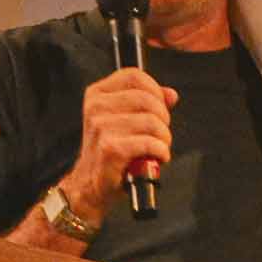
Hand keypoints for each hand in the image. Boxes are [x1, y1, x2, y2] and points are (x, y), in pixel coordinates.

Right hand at [61, 69, 178, 222]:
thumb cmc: (110, 153)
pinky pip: (150, 143)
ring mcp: (101, 127)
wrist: (90, 185)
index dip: (155, 91)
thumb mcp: (126, 121)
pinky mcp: (110, 149)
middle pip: (147, 99)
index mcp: (97, 94)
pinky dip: (161, 153)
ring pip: (152, 122)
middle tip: (160, 135)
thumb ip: (149, 104)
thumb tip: (171, 95)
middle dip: (163, 119)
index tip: (159, 109)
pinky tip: (156, 159)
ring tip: (158, 149)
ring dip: (164, 139)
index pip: (134, 76)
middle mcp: (96, 107)